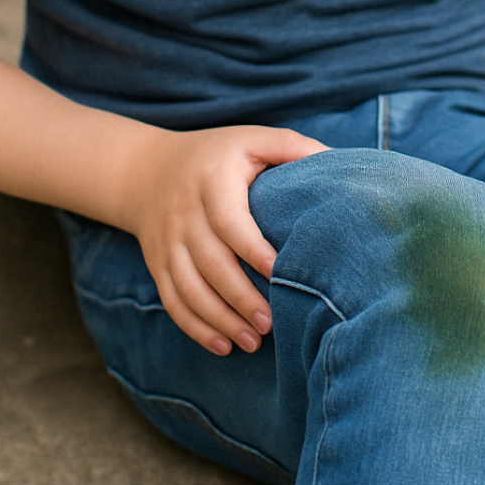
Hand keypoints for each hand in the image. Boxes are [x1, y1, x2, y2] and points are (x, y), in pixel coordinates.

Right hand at [123, 124, 327, 355]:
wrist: (148, 170)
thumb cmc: (217, 154)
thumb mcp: (251, 138)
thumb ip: (291, 146)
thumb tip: (336, 158)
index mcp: (212, 181)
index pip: (228, 221)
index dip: (252, 249)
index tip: (280, 273)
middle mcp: (184, 214)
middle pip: (209, 262)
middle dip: (239, 297)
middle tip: (271, 323)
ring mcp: (167, 243)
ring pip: (188, 289)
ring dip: (219, 320)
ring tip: (253, 342)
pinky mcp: (158, 264)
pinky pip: (172, 301)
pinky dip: (195, 327)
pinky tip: (223, 346)